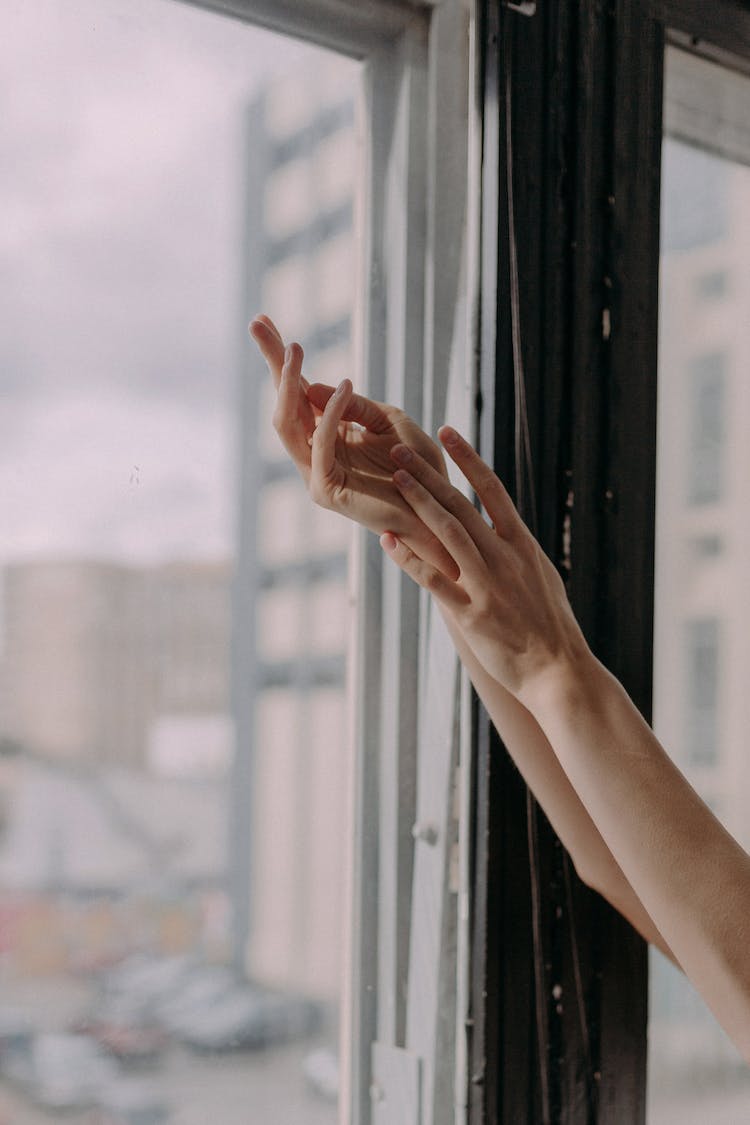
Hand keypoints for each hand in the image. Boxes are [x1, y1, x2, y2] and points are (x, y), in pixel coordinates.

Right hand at [249, 314, 458, 577]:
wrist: (438, 513)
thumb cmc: (419, 470)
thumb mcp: (390, 422)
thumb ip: (357, 406)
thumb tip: (314, 384)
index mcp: (327, 436)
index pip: (297, 393)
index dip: (279, 358)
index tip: (262, 320)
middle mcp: (314, 454)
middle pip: (282, 404)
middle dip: (273, 364)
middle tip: (260, 325)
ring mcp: (316, 474)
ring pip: (287, 424)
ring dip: (289, 384)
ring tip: (294, 349)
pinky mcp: (326, 492)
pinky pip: (319, 447)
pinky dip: (328, 415)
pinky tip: (341, 385)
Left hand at [380, 427, 590, 703]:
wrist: (559, 671)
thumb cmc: (551, 626)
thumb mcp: (541, 576)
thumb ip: (518, 550)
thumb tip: (506, 527)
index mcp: (522, 545)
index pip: (492, 489)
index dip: (468, 458)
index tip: (446, 432)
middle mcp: (504, 559)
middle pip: (460, 506)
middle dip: (428, 475)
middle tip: (399, 449)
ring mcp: (487, 586)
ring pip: (447, 534)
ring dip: (417, 504)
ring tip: (392, 480)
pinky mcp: (472, 616)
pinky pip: (434, 581)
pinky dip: (409, 559)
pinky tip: (388, 541)